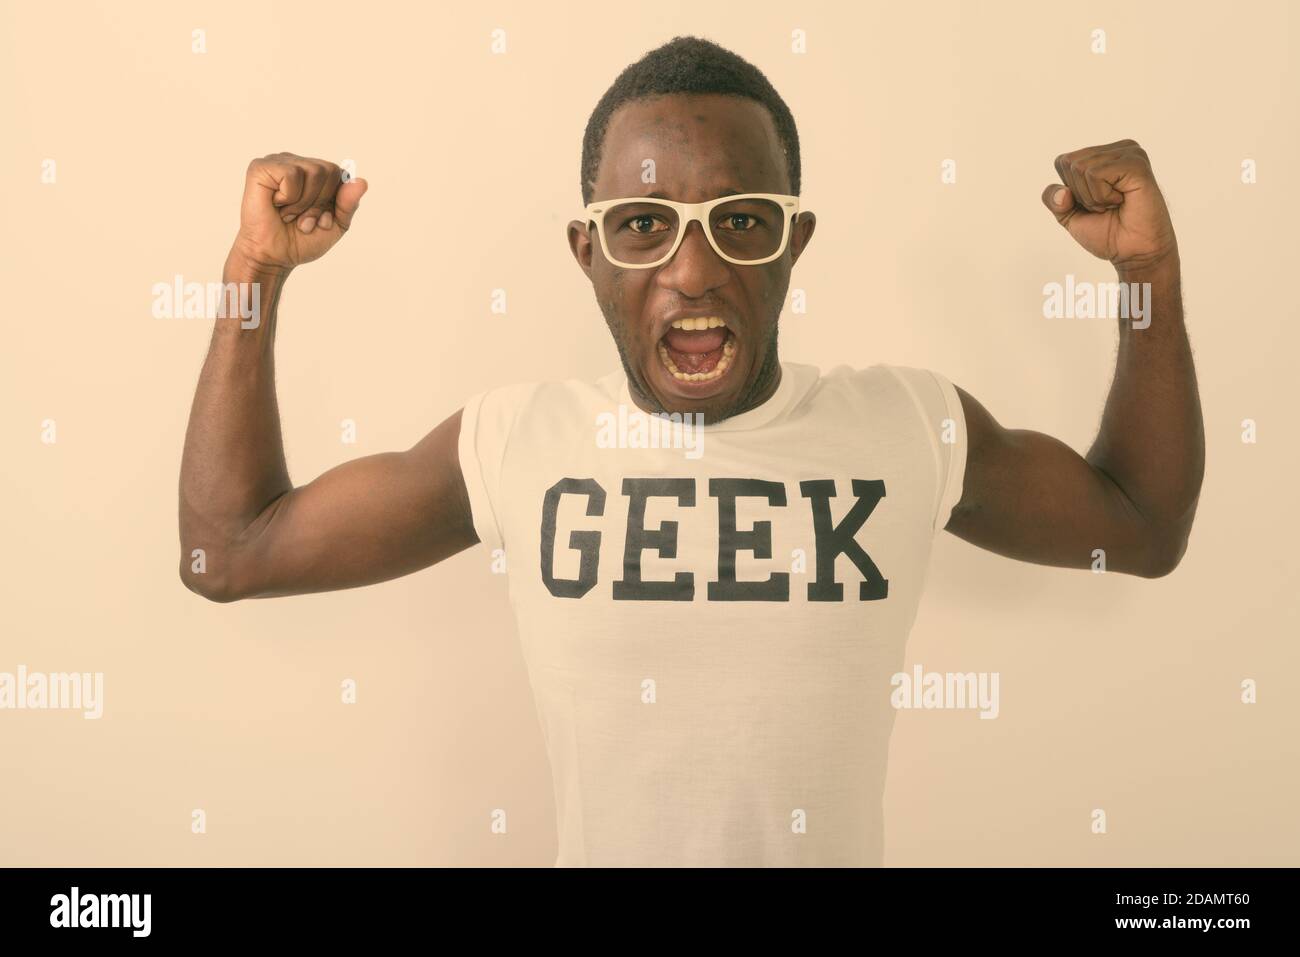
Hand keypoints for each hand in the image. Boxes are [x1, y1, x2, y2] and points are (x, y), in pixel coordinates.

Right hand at [231, 153, 367, 272]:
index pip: (340, 173)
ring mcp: (278, 162)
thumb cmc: (301, 239)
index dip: (334, 200)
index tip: (319, 218)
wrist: (274, 256)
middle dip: (320, 202)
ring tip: (289, 214)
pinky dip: (289, 197)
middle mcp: (296, 162)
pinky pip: (291, 174)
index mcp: (313, 173)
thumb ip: (349, 204)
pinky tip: (276, 204)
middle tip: (302, 219)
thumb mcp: (336, 224)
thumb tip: (362, 182)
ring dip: (304, 203)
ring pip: (313, 171)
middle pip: (329, 170)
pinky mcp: (261, 167)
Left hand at [1042, 140, 1176, 273]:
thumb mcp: (1069, 215)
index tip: (1094, 203)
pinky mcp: (1136, 163)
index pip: (1062, 162)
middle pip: (1069, 163)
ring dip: (1093, 197)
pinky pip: (1096, 174)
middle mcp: (1117, 149)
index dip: (1070, 191)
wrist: (1134, 252)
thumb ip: (1054, 199)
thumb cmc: (1108, 233)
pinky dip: (1102, 196)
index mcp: (1103, 155)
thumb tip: (1062, 192)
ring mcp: (1129, 153)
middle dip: (1080, 194)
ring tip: (1115, 204)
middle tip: (1106, 205)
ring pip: (1081, 168)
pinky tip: (1122, 200)